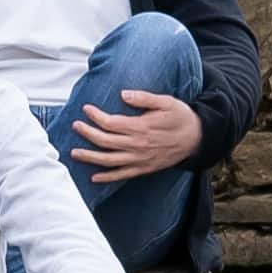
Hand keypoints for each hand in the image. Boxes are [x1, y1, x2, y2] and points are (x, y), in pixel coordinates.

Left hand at [68, 90, 200, 181]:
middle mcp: (138, 146)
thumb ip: (144, 98)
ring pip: (109, 161)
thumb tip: (123, 94)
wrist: (197, 139)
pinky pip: (122, 175)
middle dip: (87, 133)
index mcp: (141, 127)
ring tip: (74, 153)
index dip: (95, 116)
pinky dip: (107, 178)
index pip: (111, 123)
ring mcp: (140, 160)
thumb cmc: (180, 117)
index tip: (86, 108)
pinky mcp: (144, 169)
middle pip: (105, 142)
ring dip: (90, 157)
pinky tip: (93, 177)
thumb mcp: (166, 101)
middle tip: (75, 125)